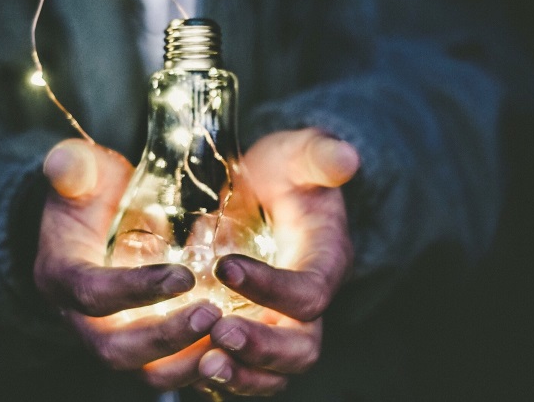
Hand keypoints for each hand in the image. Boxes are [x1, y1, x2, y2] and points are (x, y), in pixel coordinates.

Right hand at [34, 139, 221, 382]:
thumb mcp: (82, 173)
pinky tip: (235, 349)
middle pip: (115, 349)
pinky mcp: (141, 347)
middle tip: (212, 315)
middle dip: (165, 338)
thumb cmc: (91, 194)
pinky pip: (169, 371)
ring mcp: (112, 337)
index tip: (184, 276)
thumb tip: (63, 163)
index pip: (92, 293)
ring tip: (230, 338)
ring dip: (187, 362)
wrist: (94, 222)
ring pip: (144, 372)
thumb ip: (74, 167)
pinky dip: (200, 367)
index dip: (135, 290)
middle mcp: (81, 319)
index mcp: (62, 276)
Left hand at [197, 128, 359, 396]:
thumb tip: (346, 157)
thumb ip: (318, 155)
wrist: (265, 191)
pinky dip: (220, 379)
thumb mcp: (298, 155)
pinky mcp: (252, 333)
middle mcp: (306, 305)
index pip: (309, 292)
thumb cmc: (283, 173)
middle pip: (300, 348)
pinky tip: (186, 368)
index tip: (225, 267)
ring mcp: (279, 324)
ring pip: (273, 372)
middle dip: (262, 348)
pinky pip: (243, 372)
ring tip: (204, 365)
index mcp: (324, 263)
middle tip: (219, 333)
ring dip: (241, 375)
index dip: (272, 287)